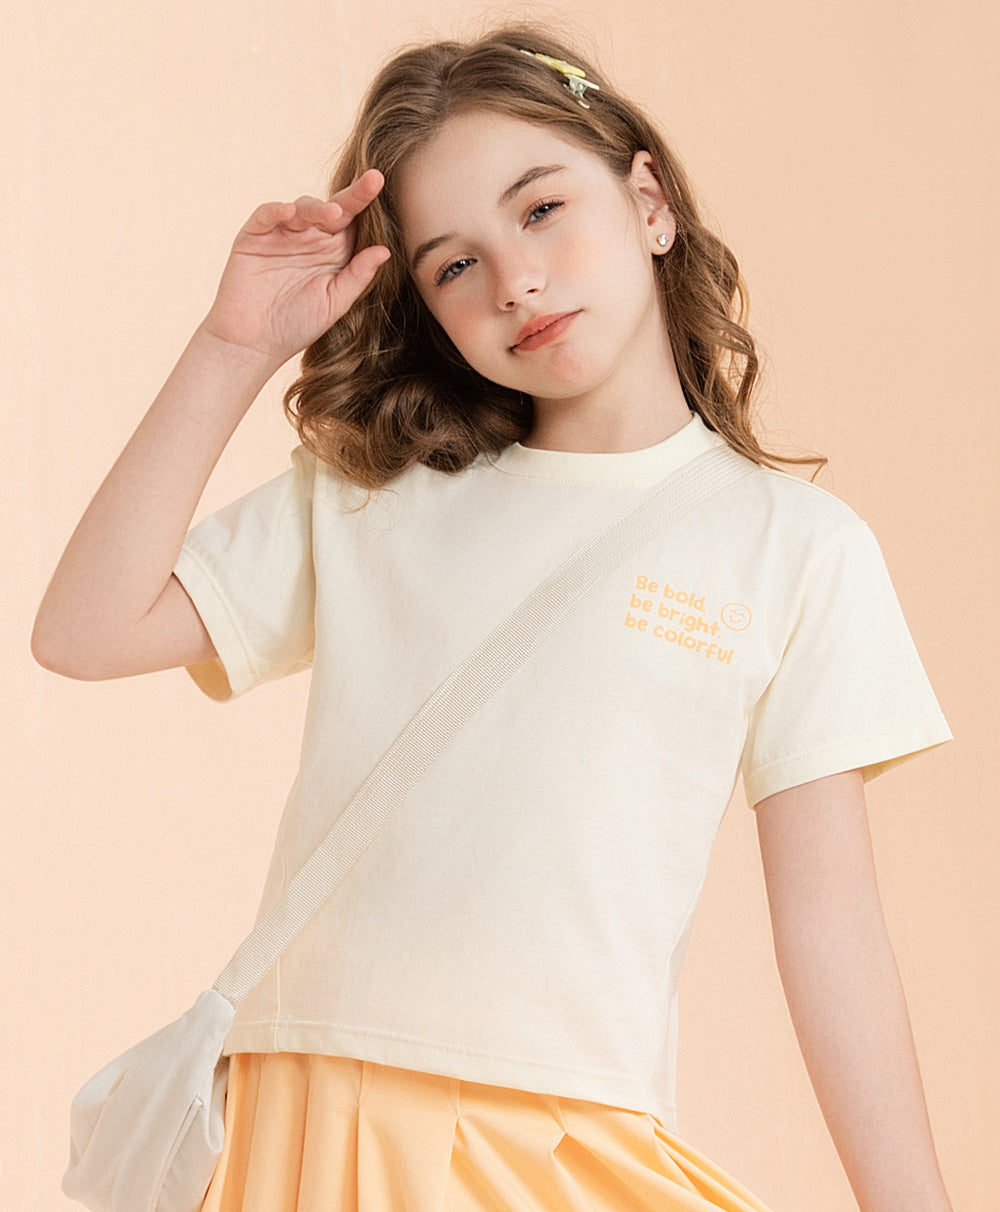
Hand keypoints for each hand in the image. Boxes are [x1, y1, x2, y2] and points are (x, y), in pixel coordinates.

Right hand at [201, 169, 390, 366]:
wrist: (253, 343)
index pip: (353, 222)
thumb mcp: (334, 302)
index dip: (365, 201)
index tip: (380, 182)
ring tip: (332, 213)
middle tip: (372, 181)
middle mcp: (309, 237)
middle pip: (332, 208)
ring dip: (317, 207)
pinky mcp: (254, 236)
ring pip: (302, 207)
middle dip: (352, 195)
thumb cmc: (296, 326)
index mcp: (333, 251)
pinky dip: (276, 210)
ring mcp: (281, 234)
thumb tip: (385, 250)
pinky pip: (266, 215)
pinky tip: (290, 212)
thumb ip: (357, 276)